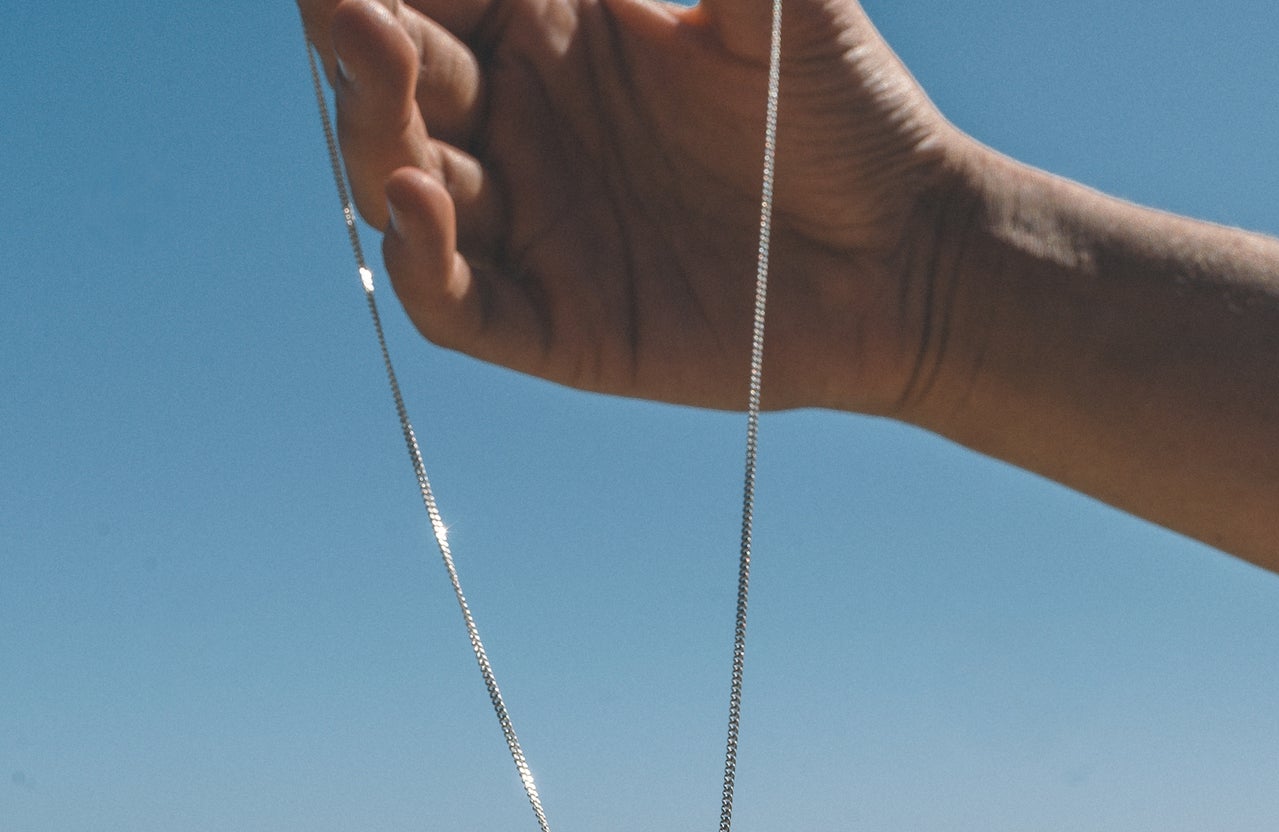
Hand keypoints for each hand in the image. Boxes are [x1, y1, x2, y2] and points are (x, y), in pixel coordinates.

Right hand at [295, 0, 979, 415]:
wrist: (908, 249)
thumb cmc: (848, 107)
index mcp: (555, 25)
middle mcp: (526, 124)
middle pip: (399, 78)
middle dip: (358, 37)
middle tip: (346, 4)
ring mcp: (535, 228)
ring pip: (402, 182)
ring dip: (372, 132)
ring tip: (381, 75)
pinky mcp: (558, 327)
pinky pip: (457, 304)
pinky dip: (419, 261)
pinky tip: (413, 200)